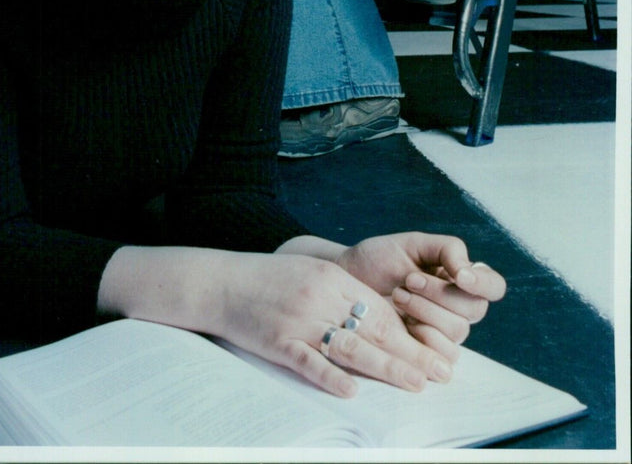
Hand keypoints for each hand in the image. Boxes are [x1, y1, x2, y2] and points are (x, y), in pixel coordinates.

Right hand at [220, 252, 455, 398]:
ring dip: (387, 367)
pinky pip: (309, 362)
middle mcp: (320, 298)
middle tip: (442, 371)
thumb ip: (343, 294)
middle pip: (375, 328)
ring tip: (416, 383)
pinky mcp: (279, 343)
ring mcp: (299, 321)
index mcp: (331, 278)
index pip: (381, 307)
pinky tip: (352, 390)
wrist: (223, 283)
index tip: (437, 349)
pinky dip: (331, 377)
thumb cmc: (270, 280)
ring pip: (351, 346)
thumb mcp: (311, 274)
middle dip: (412, 352)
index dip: (412, 331)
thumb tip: (383, 321)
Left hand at [336, 233, 505, 361]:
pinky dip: (422, 336)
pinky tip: (402, 321)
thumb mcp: (413, 244)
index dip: (483, 284)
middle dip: (439, 293)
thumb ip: (447, 250)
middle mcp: (458, 306)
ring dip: (426, 312)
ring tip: (398, 296)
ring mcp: (444, 331)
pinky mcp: (427, 352)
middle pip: (474, 309)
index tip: (460, 277)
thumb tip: (469, 272)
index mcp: (460, 278)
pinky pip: (443, 354)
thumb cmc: (379, 260)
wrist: (347, 282)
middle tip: (408, 280)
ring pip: (458, 331)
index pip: (493, 286)